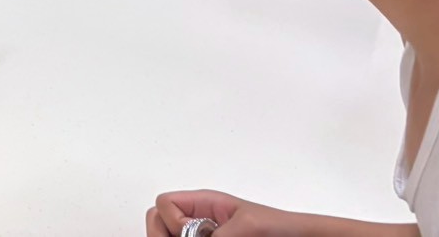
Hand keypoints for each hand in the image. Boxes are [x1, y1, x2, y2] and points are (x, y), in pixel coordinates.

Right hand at [146, 190, 301, 235]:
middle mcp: (197, 220)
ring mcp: (203, 235)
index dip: (172, 220)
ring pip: (169, 235)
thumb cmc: (280, 227)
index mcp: (203, 203)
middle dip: (165, 234)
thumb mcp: (246, 226)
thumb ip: (218, 234)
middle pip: (157, 222)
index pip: (163, 204)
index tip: (191, 233)